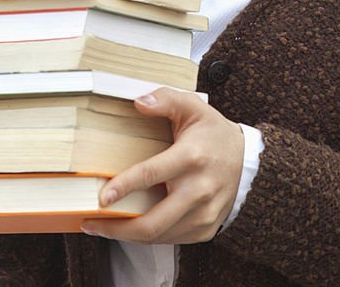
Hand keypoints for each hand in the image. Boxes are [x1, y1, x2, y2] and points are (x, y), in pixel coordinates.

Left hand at [81, 88, 243, 244]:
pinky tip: (130, 227)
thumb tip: (138, 102)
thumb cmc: (214, 133)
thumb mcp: (193, 106)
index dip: (125, 186)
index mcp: (191, 157)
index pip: (152, 175)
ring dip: (127, 236)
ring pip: (159, 236)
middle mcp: (198, 190)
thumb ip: (165, 99)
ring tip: (103, 227)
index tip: (102, 197)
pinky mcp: (204, 229)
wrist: (249, 163)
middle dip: (117, 228)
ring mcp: (203, 214)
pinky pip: (170, 239)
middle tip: (90, 223)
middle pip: (153, 222)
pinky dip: (147, 236)